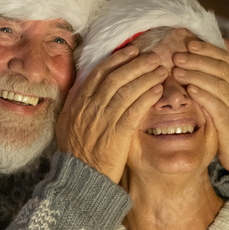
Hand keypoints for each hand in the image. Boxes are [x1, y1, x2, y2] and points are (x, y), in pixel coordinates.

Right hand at [56, 45, 165, 182]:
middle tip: (152, 55)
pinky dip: (146, 98)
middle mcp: (89, 109)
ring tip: (160, 69)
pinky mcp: (116, 136)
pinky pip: (133, 112)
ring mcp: (102, 122)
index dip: (117, 59)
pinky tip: (158, 90)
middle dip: (136, 64)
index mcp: (78, 104)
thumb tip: (86, 85)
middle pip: (115, 78)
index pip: (99, 74)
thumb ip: (78, 104)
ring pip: (125, 92)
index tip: (132, 51)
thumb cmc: (76, 152)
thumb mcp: (68, 124)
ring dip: (145, 77)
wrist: (79, 178)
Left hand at [172, 39, 228, 175]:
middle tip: (178, 55)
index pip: (226, 58)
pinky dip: (204, 97)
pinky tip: (191, 91)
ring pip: (220, 85)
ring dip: (197, 76)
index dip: (208, 49)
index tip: (189, 42)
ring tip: (178, 70)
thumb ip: (226, 71)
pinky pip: (219, 107)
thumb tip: (223, 42)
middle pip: (222, 69)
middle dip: (199, 60)